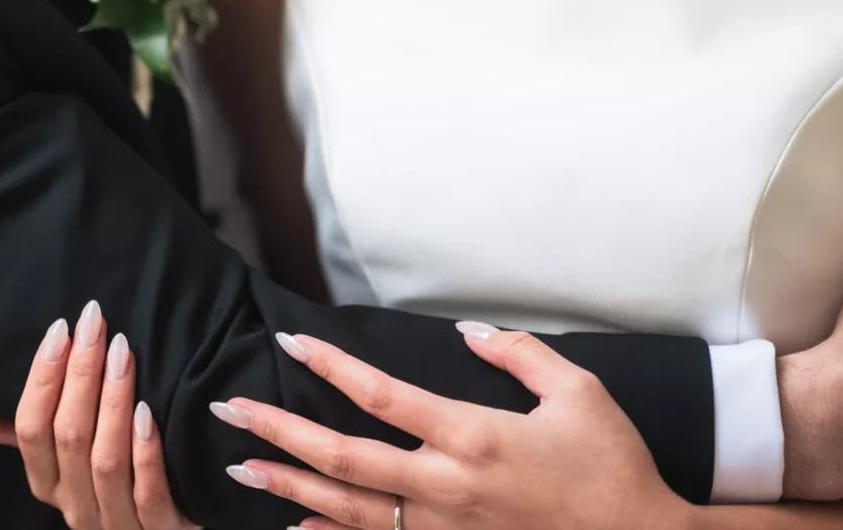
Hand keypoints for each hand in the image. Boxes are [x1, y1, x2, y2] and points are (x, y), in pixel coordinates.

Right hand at [0, 302, 198, 529]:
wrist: (169, 529)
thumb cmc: (105, 479)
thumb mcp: (54, 456)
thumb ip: (1, 431)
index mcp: (46, 484)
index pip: (29, 429)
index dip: (42, 378)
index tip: (60, 328)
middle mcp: (75, 507)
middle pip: (68, 437)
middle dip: (80, 374)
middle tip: (95, 323)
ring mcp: (117, 523)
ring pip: (105, 462)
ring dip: (113, 401)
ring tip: (122, 352)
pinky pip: (148, 495)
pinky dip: (146, 453)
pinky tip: (149, 411)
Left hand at [217, 324, 688, 529]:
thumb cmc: (613, 466)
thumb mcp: (579, 393)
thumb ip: (520, 354)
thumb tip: (468, 331)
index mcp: (472, 437)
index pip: (382, 395)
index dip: (331, 367)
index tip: (290, 343)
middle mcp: (447, 487)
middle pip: (343, 458)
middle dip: (279, 432)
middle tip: (229, 410)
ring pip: (348, 510)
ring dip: (289, 488)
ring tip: (239, 469)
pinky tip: (296, 529)